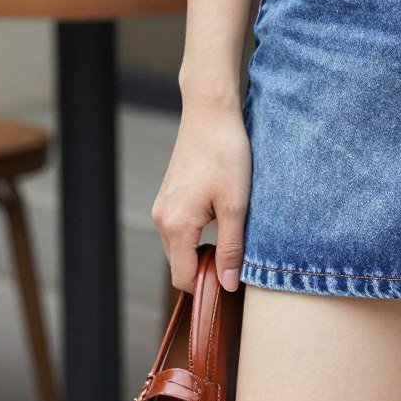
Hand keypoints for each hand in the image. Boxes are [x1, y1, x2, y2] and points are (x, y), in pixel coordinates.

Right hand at [152, 97, 251, 293]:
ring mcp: (163, 206)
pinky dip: (199, 232)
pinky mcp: (170, 195)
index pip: (183, 278)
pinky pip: (181, 227)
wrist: (210, 115)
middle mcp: (162, 219)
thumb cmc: (226, 155)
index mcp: (176, 226)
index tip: (234, 279)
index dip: (208, 286)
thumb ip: (231, 247)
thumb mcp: (236, 206)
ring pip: (181, 245)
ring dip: (204, 249)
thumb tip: (228, 284)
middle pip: (180, 263)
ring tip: (233, 233)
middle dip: (207, 268)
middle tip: (238, 256)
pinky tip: (222, 215)